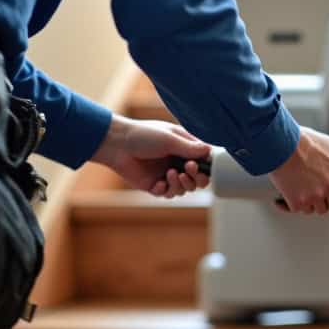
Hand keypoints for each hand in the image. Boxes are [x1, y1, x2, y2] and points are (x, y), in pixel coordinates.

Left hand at [92, 115, 211, 197]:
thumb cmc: (143, 135)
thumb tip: (210, 152)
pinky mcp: (154, 185)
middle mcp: (177, 162)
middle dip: (197, 179)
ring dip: (182, 184)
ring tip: (172, 174)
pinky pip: (167, 194)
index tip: (201, 164)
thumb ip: (190, 148)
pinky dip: (166, 189)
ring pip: (184, 189)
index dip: (206, 167)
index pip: (203, 161)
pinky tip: (158, 182)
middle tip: (189, 170)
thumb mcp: (170, 139)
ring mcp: (166, 175)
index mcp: (184, 148)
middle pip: (197, 180)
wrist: (117, 145)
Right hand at [267, 127, 328, 214]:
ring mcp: (315, 196)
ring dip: (307, 203)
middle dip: (321, 200)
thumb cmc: (307, 142)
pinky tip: (286, 195)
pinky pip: (297, 210)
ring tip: (299, 189)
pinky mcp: (298, 202)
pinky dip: (290, 204)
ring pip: (313, 209)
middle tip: (311, 189)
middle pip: (328, 206)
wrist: (281, 143)